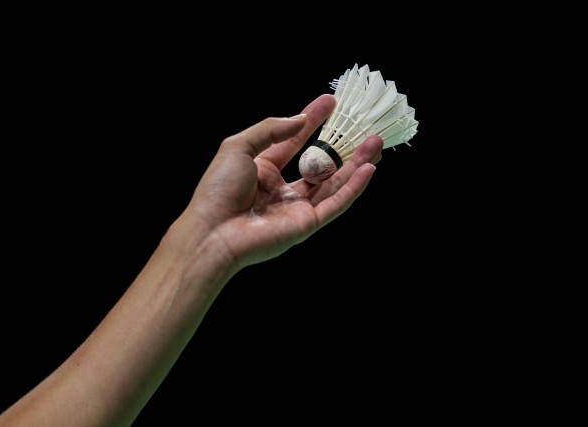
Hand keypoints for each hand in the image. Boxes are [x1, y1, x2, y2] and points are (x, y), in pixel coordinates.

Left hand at [179, 93, 383, 269]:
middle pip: (321, 163)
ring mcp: (297, 207)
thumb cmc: (218, 189)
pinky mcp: (306, 225)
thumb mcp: (238, 147)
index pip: (296, 141)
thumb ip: (270, 130)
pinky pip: (335, 204)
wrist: (212, 231)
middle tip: (363, 128)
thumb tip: (300, 119)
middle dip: (344, 146)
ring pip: (334, 183)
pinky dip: (353, 187)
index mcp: (265, 169)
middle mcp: (284, 188)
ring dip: (357, 164)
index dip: (313, 121)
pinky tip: (368, 169)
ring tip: (375, 143)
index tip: (330, 103)